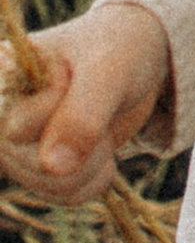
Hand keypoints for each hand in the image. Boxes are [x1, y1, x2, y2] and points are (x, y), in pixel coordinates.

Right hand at [0, 4, 168, 209]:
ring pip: (53, 183)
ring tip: (99, 119)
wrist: (133, 59)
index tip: (69, 75)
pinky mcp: (35, 170)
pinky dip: (94, 174)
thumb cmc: (117, 48)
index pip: (20, 126)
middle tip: (98, 99)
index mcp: (4, 74)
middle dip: (85, 140)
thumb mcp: (109, 68)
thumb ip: (82, 113)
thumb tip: (51, 167)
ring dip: (93, 159)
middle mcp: (2, 114)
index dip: (59, 109)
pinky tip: (98, 145)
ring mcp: (15, 147)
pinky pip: (66, 195)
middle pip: (36, 163)